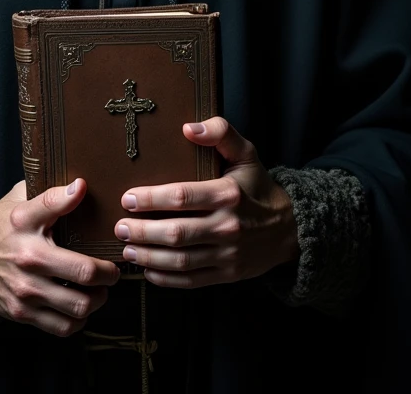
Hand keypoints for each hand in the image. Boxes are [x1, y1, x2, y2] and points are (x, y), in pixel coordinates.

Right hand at [0, 178, 119, 335]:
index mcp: (24, 222)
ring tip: (99, 290)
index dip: (76, 194)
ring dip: (98, 299)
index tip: (85, 190)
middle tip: (112, 270)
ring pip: (79, 305)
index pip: (53, 202)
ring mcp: (25, 289)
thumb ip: (48, 192)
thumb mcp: (19, 200)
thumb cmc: (1, 226)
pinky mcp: (22, 313)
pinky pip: (63, 327)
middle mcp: (27, 257)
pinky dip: (79, 319)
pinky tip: (79, 305)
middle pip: (84, 272)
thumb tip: (81, 185)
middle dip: (109, 272)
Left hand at [113, 117, 298, 288]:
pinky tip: (148, 269)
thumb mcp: (245, 153)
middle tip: (120, 227)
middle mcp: (228, 226)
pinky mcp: (227, 275)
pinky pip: (191, 281)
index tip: (128, 198)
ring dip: (149, 257)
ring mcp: (228, 255)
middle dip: (142, 231)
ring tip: (126, 249)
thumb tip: (188, 128)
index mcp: (228, 194)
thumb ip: (221, 133)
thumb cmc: (257, 186)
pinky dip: (166, 278)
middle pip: (177, 233)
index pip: (182, 197)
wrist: (290, 229)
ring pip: (181, 260)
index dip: (151, 199)